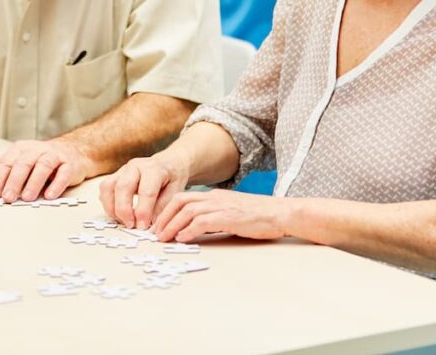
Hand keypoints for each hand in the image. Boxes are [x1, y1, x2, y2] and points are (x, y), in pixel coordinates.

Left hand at [0, 139, 90, 201]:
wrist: (73, 151)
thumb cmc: (41, 159)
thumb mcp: (17, 162)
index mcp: (20, 150)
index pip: (6, 163)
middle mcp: (36, 151)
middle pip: (23, 164)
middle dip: (14, 181)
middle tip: (7, 198)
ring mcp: (53, 156)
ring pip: (42, 166)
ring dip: (34, 182)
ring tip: (27, 198)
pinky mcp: (69, 165)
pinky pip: (63, 173)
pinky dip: (57, 184)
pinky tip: (50, 195)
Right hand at [100, 152, 188, 229]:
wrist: (168, 163)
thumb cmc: (172, 177)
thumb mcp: (175, 191)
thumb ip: (162, 207)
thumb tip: (150, 225)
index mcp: (153, 169)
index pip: (146, 191)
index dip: (143, 211)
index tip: (142, 227)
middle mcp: (135, 166)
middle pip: (122, 187)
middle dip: (124, 210)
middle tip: (130, 225)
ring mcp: (122, 170)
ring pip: (108, 187)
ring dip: (112, 208)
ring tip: (123, 221)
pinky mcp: (115, 176)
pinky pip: (104, 189)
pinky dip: (107, 204)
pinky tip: (118, 215)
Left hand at [151, 189, 292, 242]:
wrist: (281, 213)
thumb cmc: (259, 217)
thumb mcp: (231, 213)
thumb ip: (214, 218)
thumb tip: (195, 230)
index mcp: (213, 196)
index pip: (182, 199)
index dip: (166, 211)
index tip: (157, 225)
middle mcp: (213, 198)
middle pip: (179, 202)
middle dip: (163, 217)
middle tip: (154, 233)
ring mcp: (221, 206)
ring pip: (187, 211)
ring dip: (171, 225)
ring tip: (163, 238)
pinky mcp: (228, 217)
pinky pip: (202, 222)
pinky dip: (188, 230)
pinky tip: (182, 239)